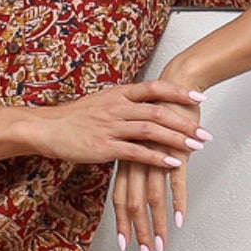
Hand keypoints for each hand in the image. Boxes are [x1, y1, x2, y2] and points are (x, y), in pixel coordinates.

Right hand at [30, 79, 208, 168]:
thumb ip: (123, 102)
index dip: (178, 91)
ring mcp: (111, 127)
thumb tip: (143, 101)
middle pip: (158, 111)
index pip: (154, 87)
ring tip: (196, 146)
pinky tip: (173, 163)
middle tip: (205, 132)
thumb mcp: (100, 101)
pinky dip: (157, 158)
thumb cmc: (72, 117)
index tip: (199, 97)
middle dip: (185, 122)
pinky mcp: (104, 147)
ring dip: (177, 138)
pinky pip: (136, 152)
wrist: (46, 128)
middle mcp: (117, 107)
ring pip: (151, 130)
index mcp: (118, 93)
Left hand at [112, 66, 209, 250]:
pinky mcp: (175, 151)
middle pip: (133, 203)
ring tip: (161, 245)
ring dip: (157, 224)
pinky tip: (178, 220)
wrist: (174, 85)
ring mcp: (155, 157)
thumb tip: (138, 184)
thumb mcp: (142, 140)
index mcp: (126, 159)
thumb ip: (138, 161)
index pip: (121, 197)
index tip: (125, 244)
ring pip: (152, 198)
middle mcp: (136, 160)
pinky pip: (174, 182)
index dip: (122, 222)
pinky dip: (177, 202)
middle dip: (139, 231)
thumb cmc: (159, 112)